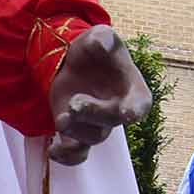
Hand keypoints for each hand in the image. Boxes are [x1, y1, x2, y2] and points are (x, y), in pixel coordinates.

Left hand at [49, 27, 151, 167]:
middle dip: (93, 114)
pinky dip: (66, 158)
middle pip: (111, 123)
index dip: (135, 110)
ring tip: (61, 117)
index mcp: (131, 89)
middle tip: (74, 103)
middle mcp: (117, 111)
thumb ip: (103, 38)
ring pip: (91, 138)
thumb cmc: (94, 48)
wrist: (73, 61)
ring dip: (75, 131)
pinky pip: (77, 155)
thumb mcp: (99, 35)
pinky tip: (53, 150)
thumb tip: (101, 44)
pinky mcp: (77, 132)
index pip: (140, 104)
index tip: (128, 113)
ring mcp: (97, 124)